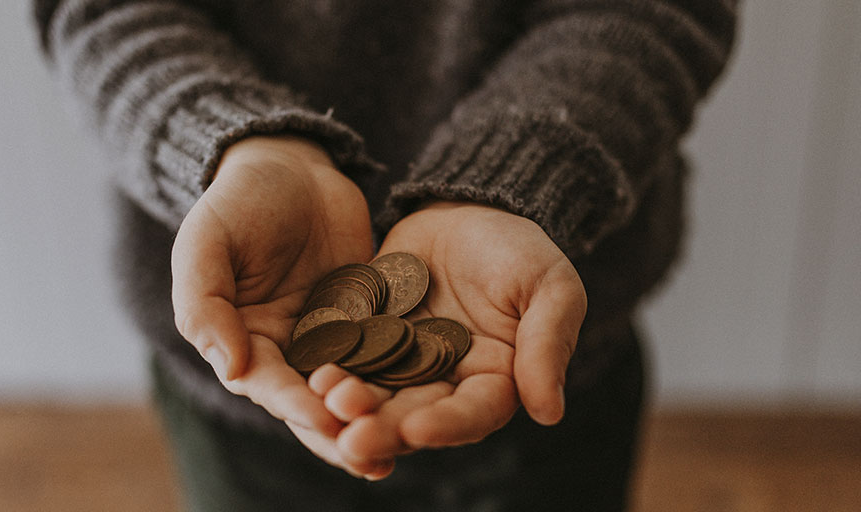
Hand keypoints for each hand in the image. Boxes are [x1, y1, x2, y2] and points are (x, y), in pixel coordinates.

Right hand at [170, 136, 388, 476]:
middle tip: (372, 458)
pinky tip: (431, 397)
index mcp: (243, 341)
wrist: (291, 165)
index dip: (294, 404)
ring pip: (353, 387)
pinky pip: (386, 352)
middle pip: (313, 402)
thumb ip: (206, 304)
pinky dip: (402, 378)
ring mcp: (331, 337)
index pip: (268, 384)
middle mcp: (287, 350)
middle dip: (340, 431)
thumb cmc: (238, 200)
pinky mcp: (368, 320)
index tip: (324, 419)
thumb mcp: (207, 242)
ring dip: (374, 418)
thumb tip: (232, 369)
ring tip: (404, 447)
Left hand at [330, 201, 586, 467]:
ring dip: (350, 405)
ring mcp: (400, 361)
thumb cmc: (519, 248)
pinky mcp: (366, 336)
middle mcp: (444, 382)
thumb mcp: (550, 287)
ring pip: (374, 393)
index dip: (446, 425)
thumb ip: (547, 345)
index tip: (416, 429)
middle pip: (414, 415)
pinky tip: (310, 373)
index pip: (472, 413)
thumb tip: (549, 412)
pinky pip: (346, 356)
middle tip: (352, 438)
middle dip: (384, 428)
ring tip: (327, 401)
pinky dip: (330, 366)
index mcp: (494, 380)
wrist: (465, 208)